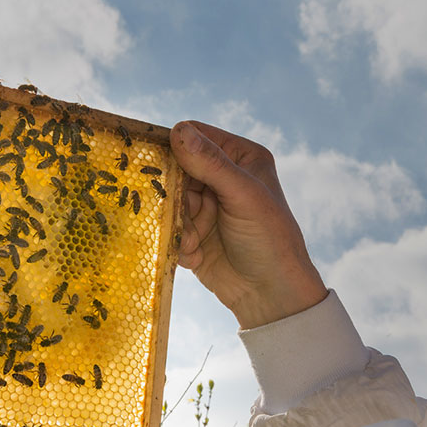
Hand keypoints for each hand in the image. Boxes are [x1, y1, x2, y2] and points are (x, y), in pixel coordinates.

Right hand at [170, 121, 328, 328]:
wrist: (271, 295)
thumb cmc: (269, 239)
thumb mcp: (243, 196)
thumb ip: (211, 164)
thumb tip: (178, 130)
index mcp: (240, 157)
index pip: (196, 136)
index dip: (174, 146)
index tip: (156, 163)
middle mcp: (221, 177)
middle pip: (175, 170)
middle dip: (174, 195)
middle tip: (179, 213)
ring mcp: (206, 205)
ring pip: (169, 201)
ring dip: (178, 224)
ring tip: (194, 242)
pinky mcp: (193, 232)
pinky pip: (170, 227)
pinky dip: (180, 242)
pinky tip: (197, 256)